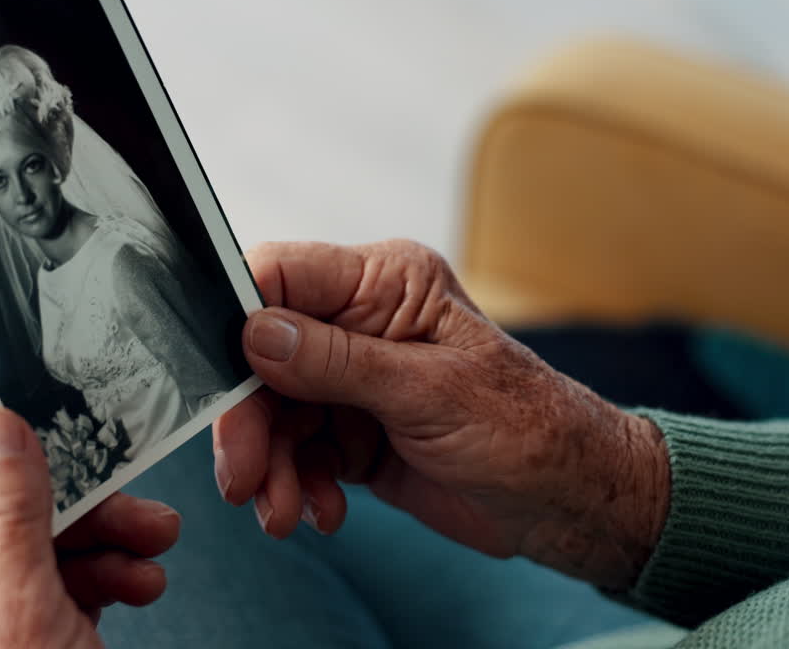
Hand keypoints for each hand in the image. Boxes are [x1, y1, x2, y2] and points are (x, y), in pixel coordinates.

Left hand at [0, 400, 179, 646]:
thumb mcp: (17, 624)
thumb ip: (7, 521)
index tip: (43, 403)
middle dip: (72, 490)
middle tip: (127, 485)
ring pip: (44, 535)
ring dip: (107, 532)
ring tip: (154, 545)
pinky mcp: (31, 632)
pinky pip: (68, 576)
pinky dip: (112, 572)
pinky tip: (142, 585)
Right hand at [213, 241, 668, 589]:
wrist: (569, 505)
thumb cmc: (528, 430)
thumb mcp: (430, 392)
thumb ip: (337, 361)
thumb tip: (254, 333)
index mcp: (387, 285)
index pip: (283, 275)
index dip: (239, 318)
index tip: (219, 378)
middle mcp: (362, 325)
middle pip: (264, 355)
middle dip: (249, 420)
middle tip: (243, 477)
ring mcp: (355, 381)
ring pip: (274, 412)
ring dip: (271, 466)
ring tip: (283, 513)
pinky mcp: (352, 433)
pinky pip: (298, 453)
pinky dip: (299, 486)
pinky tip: (322, 513)